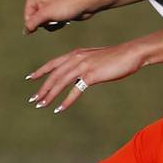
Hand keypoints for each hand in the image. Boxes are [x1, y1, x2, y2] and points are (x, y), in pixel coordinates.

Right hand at [22, 0, 92, 33]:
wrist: (85, 4)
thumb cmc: (66, 5)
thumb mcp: (46, 15)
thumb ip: (32, 23)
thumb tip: (25, 31)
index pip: (27, 17)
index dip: (37, 21)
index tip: (49, 16)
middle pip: (34, 20)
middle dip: (45, 23)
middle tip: (55, 16)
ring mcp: (46, 4)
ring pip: (42, 23)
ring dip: (51, 24)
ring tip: (60, 17)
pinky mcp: (54, 10)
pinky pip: (49, 23)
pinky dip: (56, 24)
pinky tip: (64, 19)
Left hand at [26, 42, 143, 112]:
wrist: (131, 54)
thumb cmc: (117, 58)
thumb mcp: (96, 59)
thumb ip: (85, 66)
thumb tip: (80, 76)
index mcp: (76, 53)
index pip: (53, 63)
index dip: (41, 71)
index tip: (30, 78)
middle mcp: (76, 58)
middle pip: (54, 75)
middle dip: (42, 88)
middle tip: (33, 100)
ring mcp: (83, 66)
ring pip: (60, 82)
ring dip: (50, 95)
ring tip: (42, 105)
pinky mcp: (91, 75)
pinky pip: (75, 90)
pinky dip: (66, 101)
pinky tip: (60, 109)